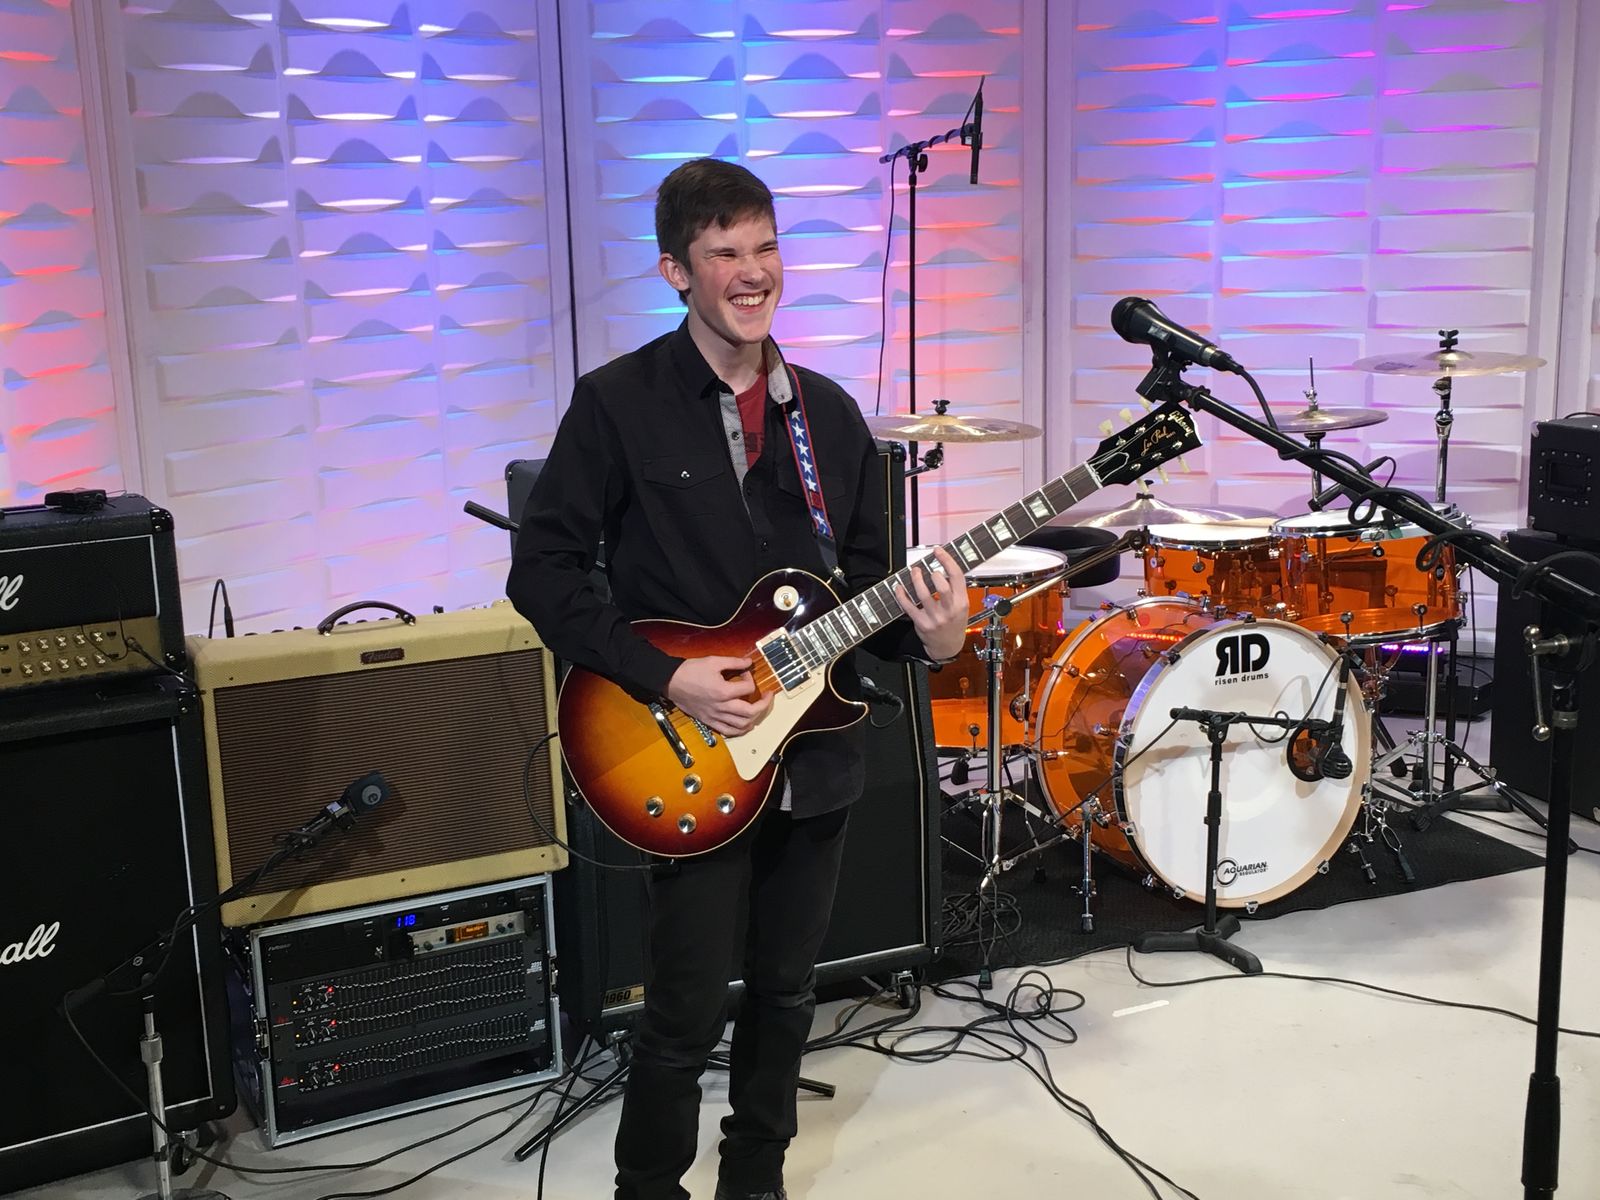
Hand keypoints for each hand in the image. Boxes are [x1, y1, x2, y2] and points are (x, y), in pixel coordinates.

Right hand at [666, 656, 772, 737]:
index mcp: (723, 691)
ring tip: (758, 711)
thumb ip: (734, 662)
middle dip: (763, 704)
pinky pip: (728, 731)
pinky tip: (745, 725)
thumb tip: (749, 662)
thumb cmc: (690, 670)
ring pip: (741, 725)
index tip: (746, 672)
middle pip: (750, 712)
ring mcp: (715, 716)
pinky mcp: (709, 721)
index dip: (750, 678)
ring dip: (754, 719)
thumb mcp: (713, 661)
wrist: (671, 682)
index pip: (747, 688)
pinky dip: (740, 730)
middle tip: (767, 697)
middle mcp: (721, 706)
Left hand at [893, 547, 967, 662]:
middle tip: (927, 569)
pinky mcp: (922, 623)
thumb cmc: (955, 622)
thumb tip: (942, 565)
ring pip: (923, 594)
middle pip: (941, 586)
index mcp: (962, 602)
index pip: (957, 577)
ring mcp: (935, 618)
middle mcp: (949, 610)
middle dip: (933, 574)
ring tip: (914, 572)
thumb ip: (956, 589)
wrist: (948, 646)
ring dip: (916, 580)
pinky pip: (909, 606)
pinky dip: (902, 595)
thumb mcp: (962, 606)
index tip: (938, 551)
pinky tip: (899, 587)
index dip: (947, 560)